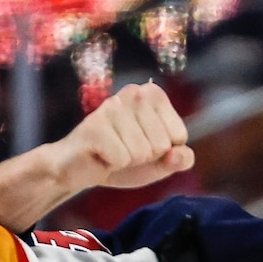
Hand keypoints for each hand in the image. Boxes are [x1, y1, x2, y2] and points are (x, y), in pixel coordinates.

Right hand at [42, 82, 193, 192]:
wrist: (81, 169)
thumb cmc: (122, 159)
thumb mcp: (160, 163)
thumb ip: (181, 159)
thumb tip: (178, 153)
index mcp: (153, 94)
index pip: (179, 136)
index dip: (162, 151)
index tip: (142, 145)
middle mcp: (134, 92)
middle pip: (161, 145)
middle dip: (145, 157)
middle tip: (124, 150)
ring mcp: (113, 106)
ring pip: (142, 152)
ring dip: (127, 161)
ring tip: (112, 152)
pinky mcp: (95, 125)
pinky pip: (122, 159)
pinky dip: (112, 165)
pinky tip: (100, 155)